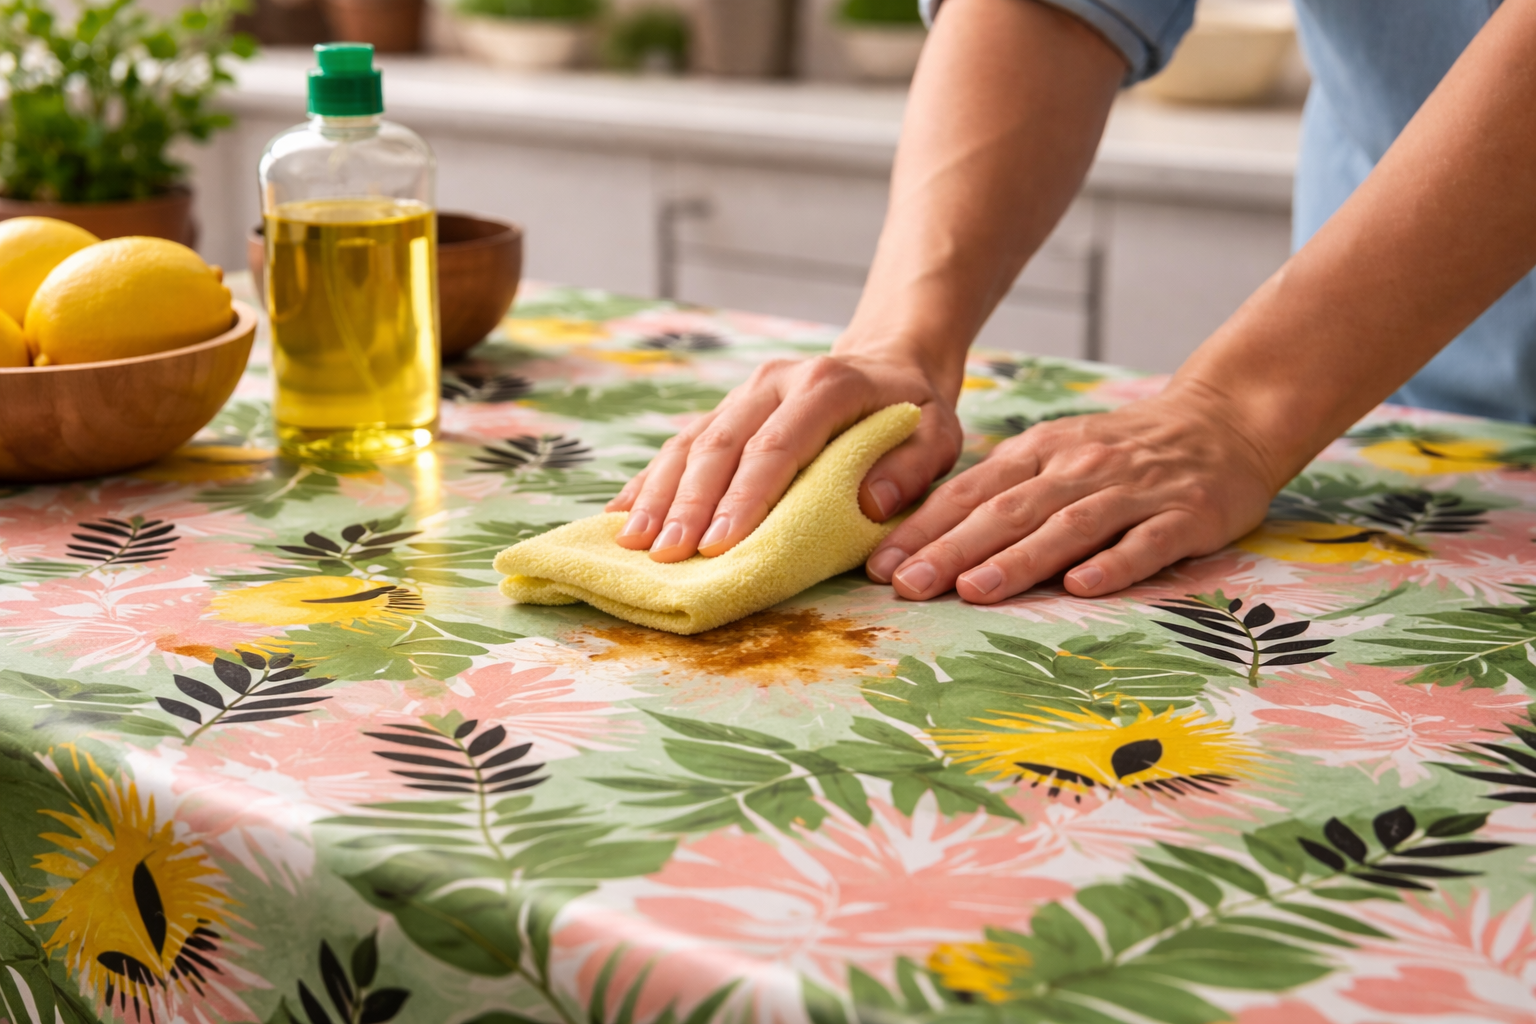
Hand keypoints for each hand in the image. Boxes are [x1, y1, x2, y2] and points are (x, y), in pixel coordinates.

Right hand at [606, 353, 963, 560]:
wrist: (891, 360)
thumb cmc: (914, 411)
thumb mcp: (938, 434)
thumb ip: (909, 466)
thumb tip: (866, 502)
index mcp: (826, 385)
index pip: (778, 445)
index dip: (745, 497)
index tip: (721, 546)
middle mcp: (775, 382)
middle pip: (722, 444)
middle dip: (690, 504)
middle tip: (668, 556)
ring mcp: (744, 393)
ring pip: (692, 442)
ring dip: (660, 495)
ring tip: (635, 544)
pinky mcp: (727, 408)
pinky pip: (681, 444)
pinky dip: (650, 481)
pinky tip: (621, 515)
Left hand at [865, 386, 1281, 601]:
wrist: (1224, 420)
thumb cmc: (1124, 451)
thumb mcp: (1057, 453)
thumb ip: (1005, 491)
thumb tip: (929, 539)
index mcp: (1041, 452)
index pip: (972, 492)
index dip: (925, 528)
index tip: (882, 565)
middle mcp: (1080, 467)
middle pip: (1008, 511)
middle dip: (953, 549)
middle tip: (908, 585)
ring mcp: (1134, 491)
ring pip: (1068, 526)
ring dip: (1019, 559)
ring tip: (975, 590)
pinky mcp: (1185, 515)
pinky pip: (1144, 542)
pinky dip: (1112, 564)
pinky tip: (1080, 588)